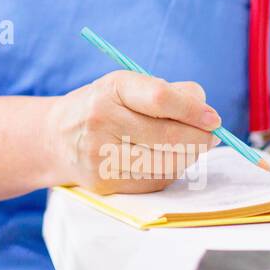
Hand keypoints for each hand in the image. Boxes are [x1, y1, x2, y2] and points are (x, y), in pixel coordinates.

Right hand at [46, 71, 221, 194]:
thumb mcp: (127, 86)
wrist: (56, 138)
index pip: (160, 98)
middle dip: (199, 139)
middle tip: (211, 137)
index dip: (193, 110)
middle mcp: (101, 120)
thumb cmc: (103, 106)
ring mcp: (100, 155)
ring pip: (166, 163)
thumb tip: (206, 114)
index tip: (214, 119)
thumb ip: (170, 92)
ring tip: (186, 146)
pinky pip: (154, 181)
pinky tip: (162, 160)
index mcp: (112, 88)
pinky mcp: (105, 183)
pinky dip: (168, 172)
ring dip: (187, 157)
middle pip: (168, 136)